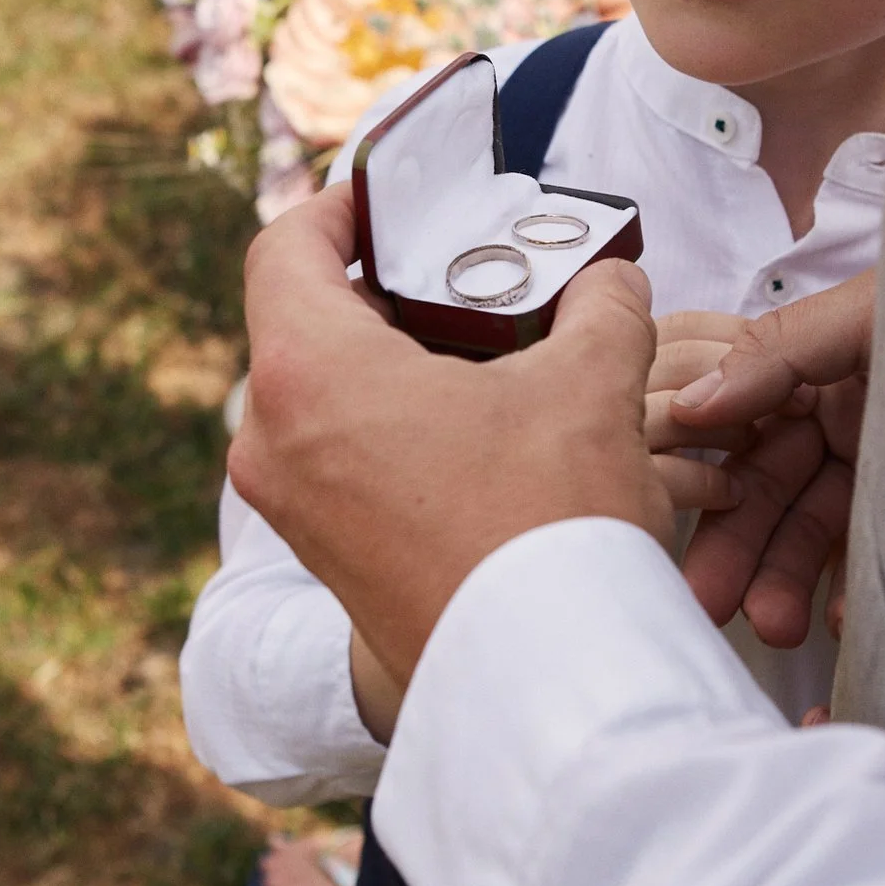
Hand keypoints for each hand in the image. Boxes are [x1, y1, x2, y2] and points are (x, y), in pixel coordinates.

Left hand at [228, 183, 672, 686]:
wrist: (547, 687)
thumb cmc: (551, 527)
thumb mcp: (591, 385)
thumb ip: (601, 304)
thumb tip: (610, 279)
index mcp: (307, 374)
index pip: (285, 249)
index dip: (336, 208)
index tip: (385, 199)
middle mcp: (274, 442)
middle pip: (305, 324)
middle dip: (385, 289)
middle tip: (466, 273)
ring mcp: (294, 509)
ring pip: (324, 396)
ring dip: (394, 362)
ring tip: (490, 354)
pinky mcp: (327, 559)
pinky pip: (339, 459)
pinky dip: (394, 426)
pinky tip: (483, 431)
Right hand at [651, 274, 876, 647]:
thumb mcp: (873, 310)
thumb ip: (781, 350)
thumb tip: (695, 400)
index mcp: (818, 365)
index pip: (742, 429)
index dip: (708, 477)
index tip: (672, 524)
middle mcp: (846, 416)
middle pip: (772, 490)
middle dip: (739, 549)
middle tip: (710, 602)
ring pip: (820, 533)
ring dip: (788, 582)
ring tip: (775, 630)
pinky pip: (883, 558)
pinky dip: (857, 591)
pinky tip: (845, 618)